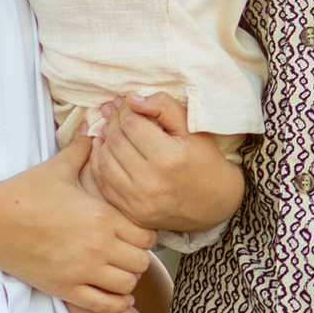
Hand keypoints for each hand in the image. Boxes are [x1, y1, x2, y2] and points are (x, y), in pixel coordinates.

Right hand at [0, 137, 152, 312]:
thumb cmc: (25, 193)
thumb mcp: (58, 167)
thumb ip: (82, 151)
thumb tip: (94, 133)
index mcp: (101, 216)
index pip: (147, 235)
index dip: (145, 235)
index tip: (134, 232)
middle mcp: (97, 246)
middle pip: (141, 261)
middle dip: (139, 257)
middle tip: (129, 253)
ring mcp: (82, 270)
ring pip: (127, 285)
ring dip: (127, 279)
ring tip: (119, 271)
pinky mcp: (66, 288)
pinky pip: (105, 305)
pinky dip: (116, 303)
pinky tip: (117, 295)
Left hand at [87, 89, 243, 238]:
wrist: (214, 203)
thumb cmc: (204, 160)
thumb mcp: (191, 127)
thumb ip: (163, 106)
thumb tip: (131, 99)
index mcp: (169, 157)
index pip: (131, 124)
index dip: (125, 109)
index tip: (128, 105)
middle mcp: (151, 182)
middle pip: (116, 141)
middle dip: (113, 123)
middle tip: (115, 115)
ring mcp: (140, 201)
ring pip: (104, 162)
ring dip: (103, 142)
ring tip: (110, 131)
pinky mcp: (132, 213)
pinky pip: (103, 184)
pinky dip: (99, 165)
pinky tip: (105, 152)